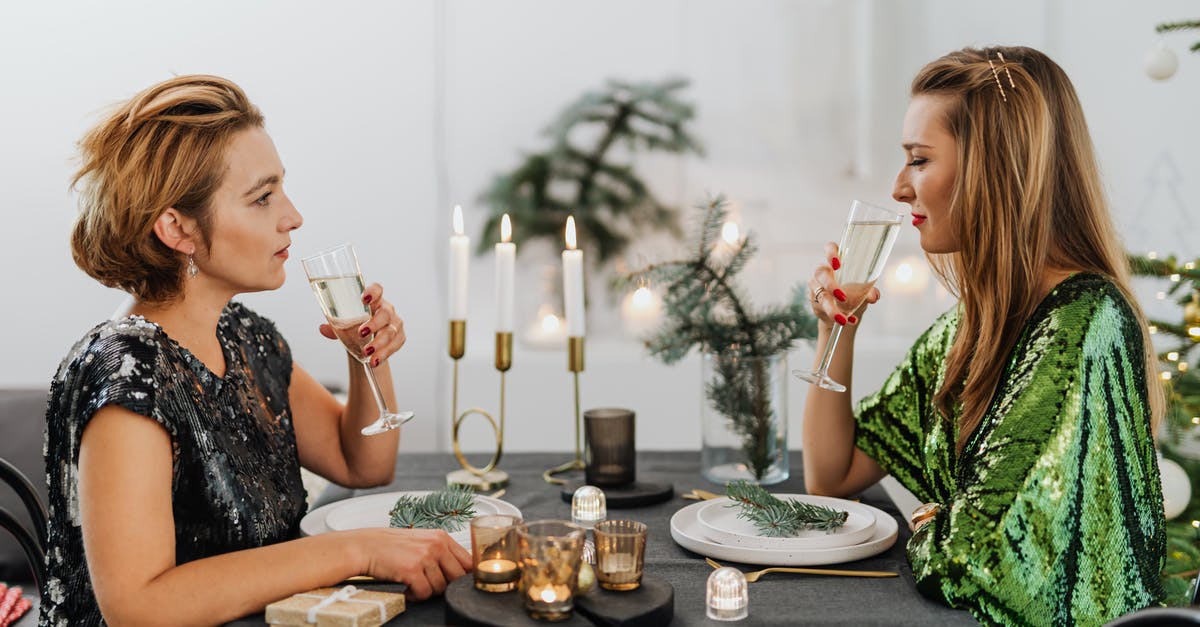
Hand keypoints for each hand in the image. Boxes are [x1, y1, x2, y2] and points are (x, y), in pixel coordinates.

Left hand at [319, 283, 405, 366]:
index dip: (373, 292)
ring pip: (390, 332)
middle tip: (361, 333)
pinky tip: (375, 361)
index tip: (364, 299)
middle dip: (374, 323)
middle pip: (385, 313)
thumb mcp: (344, 325)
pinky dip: (384, 354)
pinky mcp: (399, 338)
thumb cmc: (356, 327)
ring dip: (379, 343)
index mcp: (374, 300)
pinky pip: (394, 346)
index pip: (377, 290)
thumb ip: (334, 325)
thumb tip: (323, 328)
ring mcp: (395, 324)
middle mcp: (387, 310)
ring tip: (367, 352)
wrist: (366, 343)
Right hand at [353, 528, 472, 599]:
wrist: (365, 546)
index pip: (468, 562)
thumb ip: (442, 553)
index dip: (464, 576)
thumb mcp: (422, 541)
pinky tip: (406, 588)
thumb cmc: (392, 546)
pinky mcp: (412, 570)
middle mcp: (436, 545)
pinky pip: (424, 594)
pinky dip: (414, 595)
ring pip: (440, 588)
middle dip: (444, 586)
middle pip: (457, 577)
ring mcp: (424, 557)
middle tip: (428, 583)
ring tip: (413, 582)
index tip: (456, 583)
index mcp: (441, 537)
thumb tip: (461, 573)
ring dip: (426, 591)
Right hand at [808, 242, 879, 326]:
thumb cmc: (854, 293)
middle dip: (830, 284)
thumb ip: (869, 292)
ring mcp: (816, 286)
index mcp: (836, 262)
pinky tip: (847, 320)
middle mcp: (823, 271)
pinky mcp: (814, 300)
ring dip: (831, 307)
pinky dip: (835, 315)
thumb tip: (874, 296)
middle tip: (842, 296)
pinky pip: (822, 308)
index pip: (830, 248)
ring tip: (843, 319)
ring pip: (819, 293)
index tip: (837, 263)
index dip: (830, 253)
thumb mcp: (864, 291)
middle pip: (820, 272)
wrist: (845, 312)